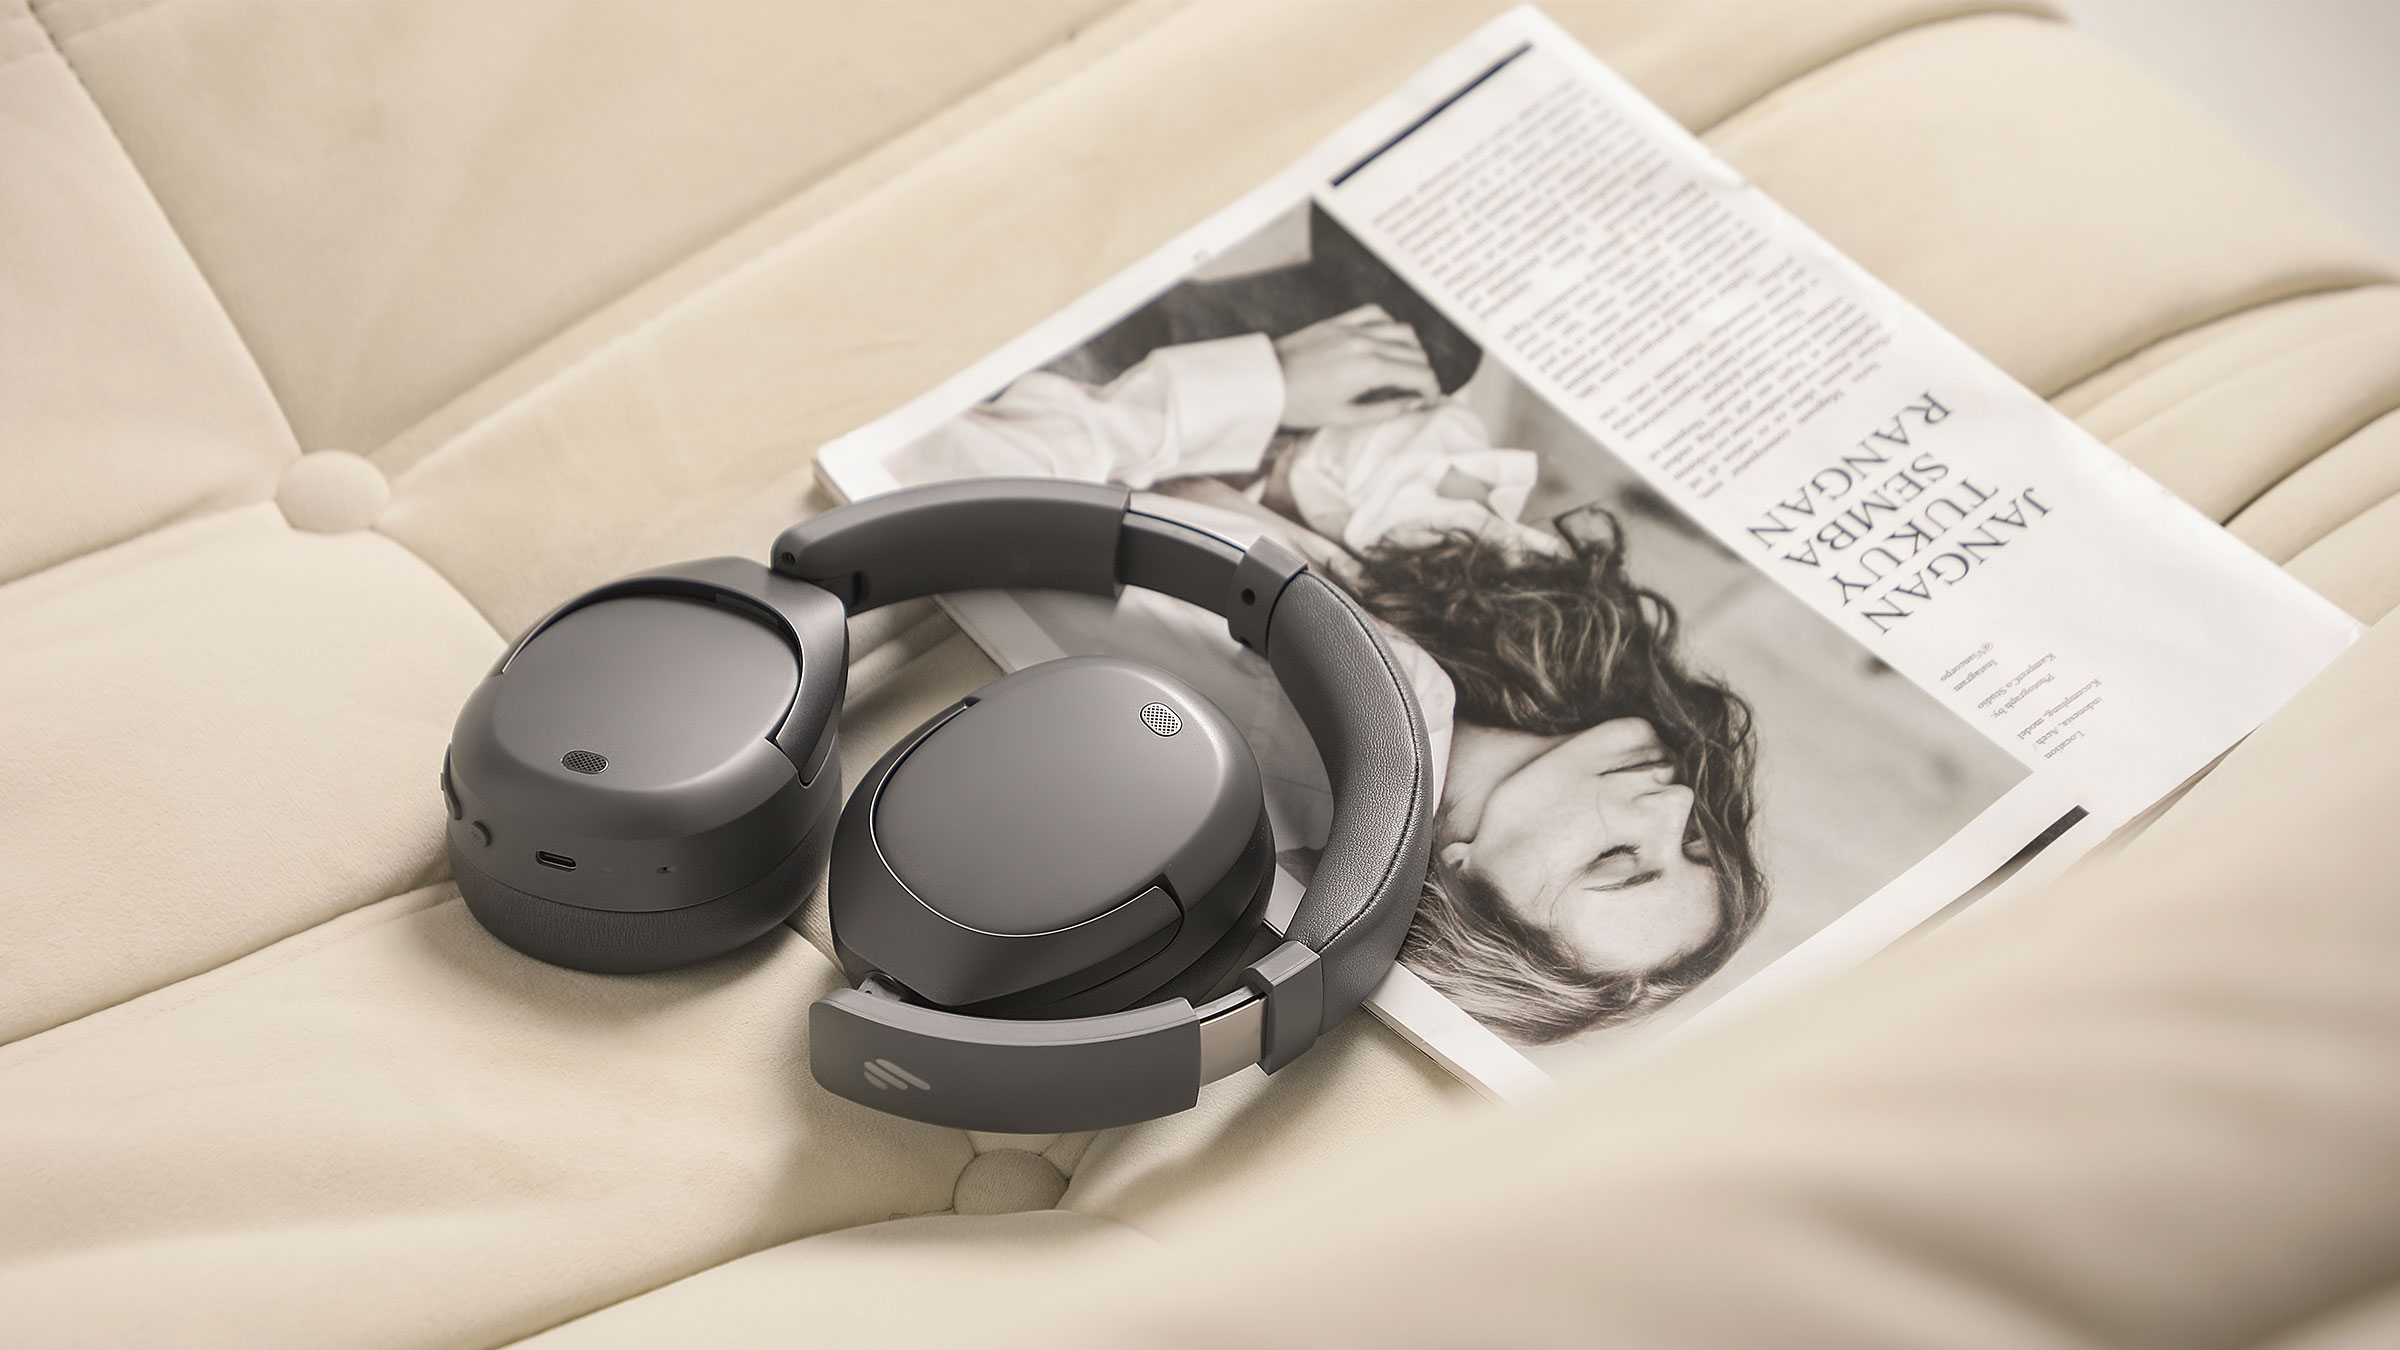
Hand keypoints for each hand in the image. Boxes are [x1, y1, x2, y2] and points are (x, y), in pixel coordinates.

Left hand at [1271, 305, 1437, 428]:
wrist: (1266, 382)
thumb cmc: (1302, 405)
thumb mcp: (1345, 417)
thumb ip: (1386, 410)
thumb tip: (1415, 403)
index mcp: (1370, 369)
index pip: (1419, 374)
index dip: (1432, 389)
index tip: (1432, 400)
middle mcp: (1367, 343)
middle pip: (1415, 353)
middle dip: (1424, 372)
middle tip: (1421, 389)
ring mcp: (1353, 328)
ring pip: (1403, 330)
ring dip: (1412, 349)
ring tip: (1407, 366)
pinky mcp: (1339, 321)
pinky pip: (1377, 314)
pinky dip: (1389, 325)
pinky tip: (1387, 339)